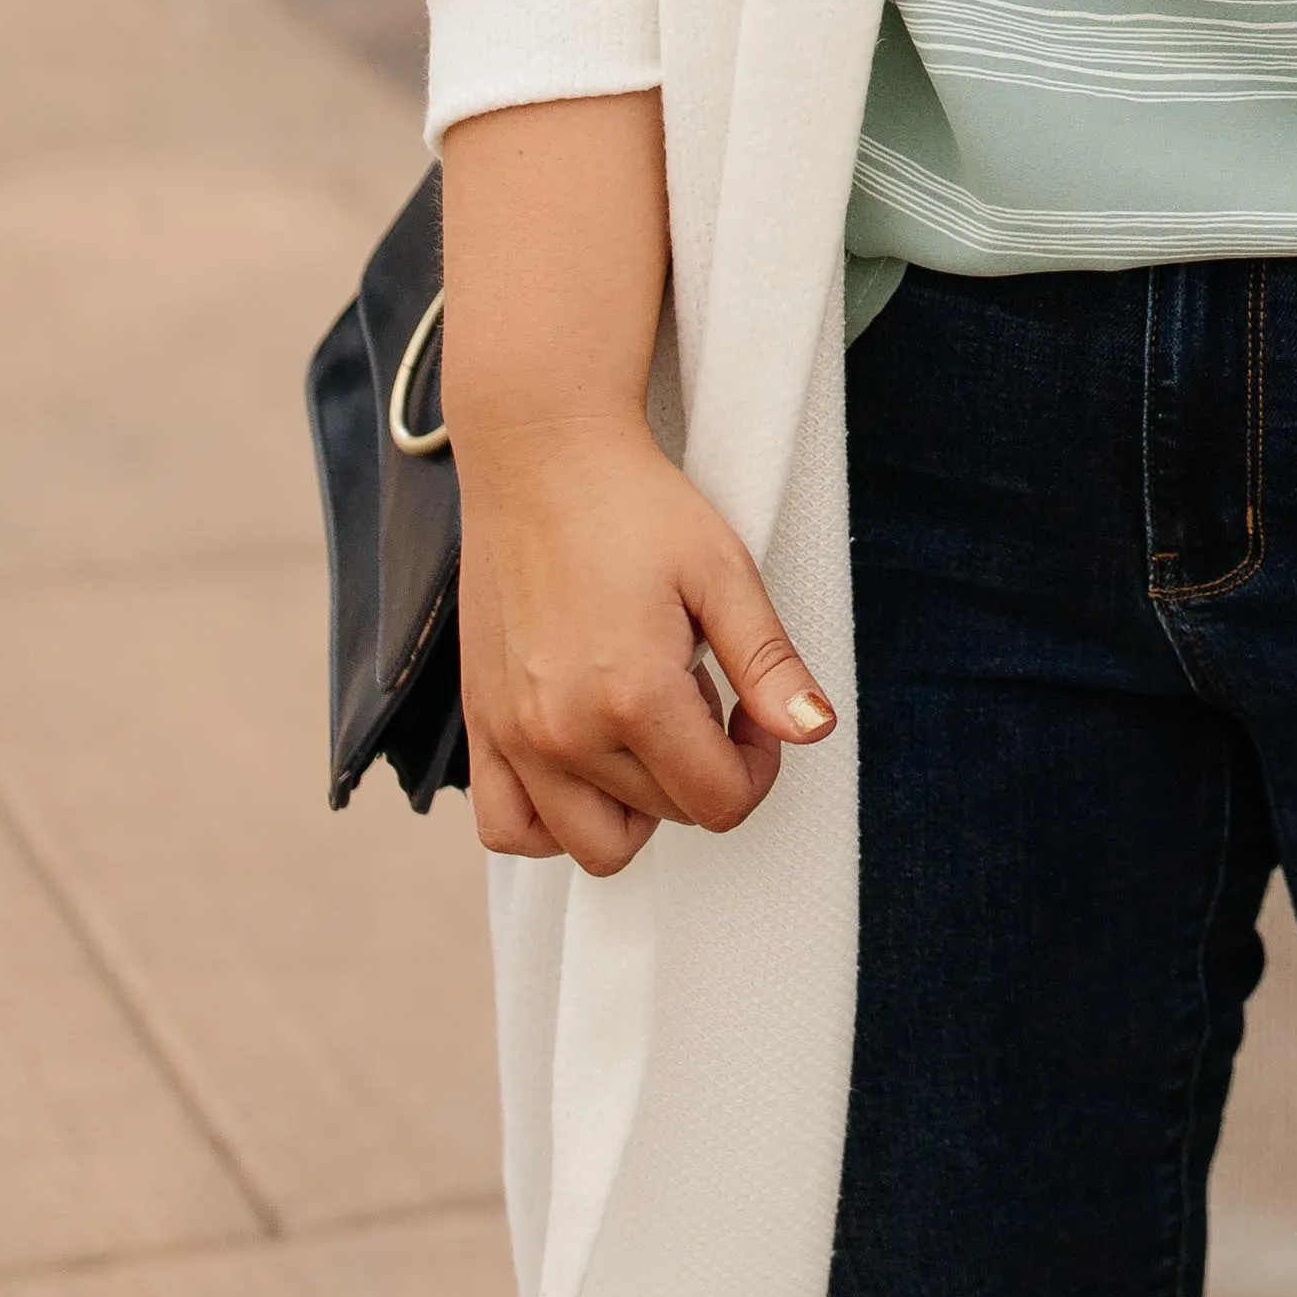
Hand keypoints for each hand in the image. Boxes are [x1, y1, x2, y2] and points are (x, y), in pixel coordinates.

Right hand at [435, 88, 832, 877]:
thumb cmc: (638, 504)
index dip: (758, 765)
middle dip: (705, 772)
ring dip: (637, 808)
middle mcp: (564, 732)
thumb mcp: (724, 571)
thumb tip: (816, 732)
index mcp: (634, 696)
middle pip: (664, 820)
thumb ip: (769, 662)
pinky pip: (508, 827)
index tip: (754, 705)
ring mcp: (513, 735)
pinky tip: (587, 763)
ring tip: (650, 731)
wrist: (540, 452)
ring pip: (591, 844)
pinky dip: (551, 820)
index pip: (719, 802)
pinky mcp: (480, 724)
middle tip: (708, 693)